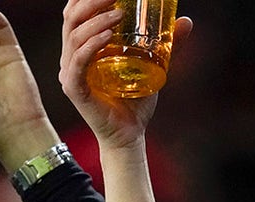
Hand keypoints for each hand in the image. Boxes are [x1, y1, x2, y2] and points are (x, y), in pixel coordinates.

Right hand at [58, 0, 192, 151]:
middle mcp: (70, 57)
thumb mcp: (153, 65)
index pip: (76, 14)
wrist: (129, 135)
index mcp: (81, 48)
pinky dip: (92, 45)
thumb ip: (166, 44)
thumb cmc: (134, 100)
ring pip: (75, 36)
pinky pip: (79, 62)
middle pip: (72, 18)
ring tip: (119, 13)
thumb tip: (185, 21)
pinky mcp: (74, 89)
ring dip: (97, 21)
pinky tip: (108, 35)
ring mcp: (69, 73)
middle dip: (91, 1)